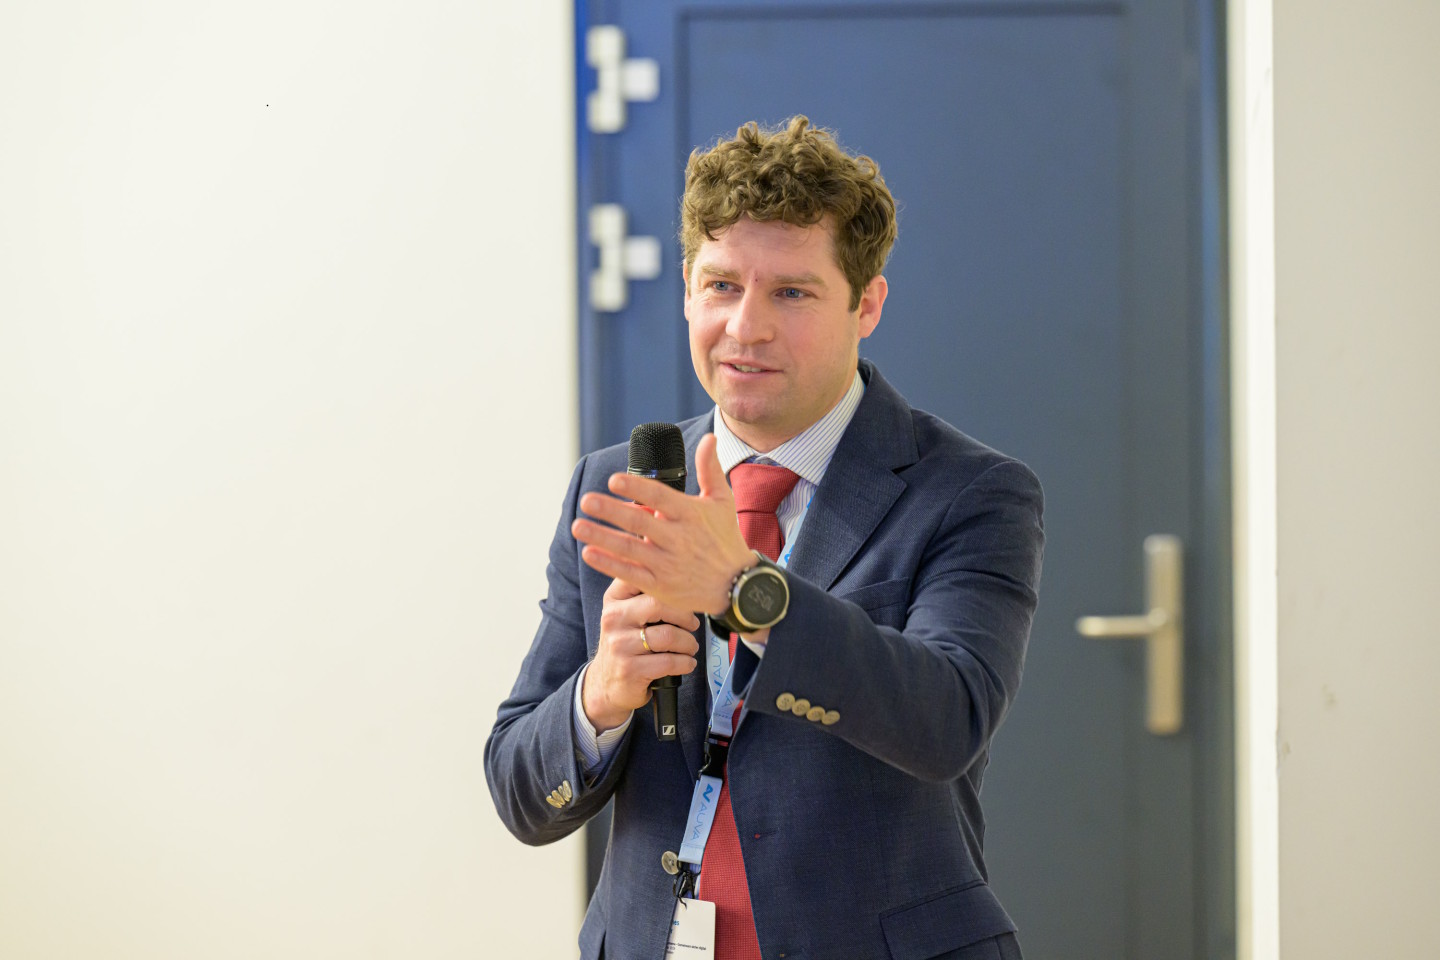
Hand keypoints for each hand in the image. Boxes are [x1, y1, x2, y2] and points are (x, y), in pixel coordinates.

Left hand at [572, 434, 755, 616]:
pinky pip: (630, 574)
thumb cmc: (725, 538)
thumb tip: (710, 436)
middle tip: (586, 500)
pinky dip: (609, 564)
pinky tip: (589, 553)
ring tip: (576, 525)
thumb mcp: (723, 501)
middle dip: (610, 511)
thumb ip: (710, 469)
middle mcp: (678, 538)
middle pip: (639, 523)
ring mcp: (668, 564)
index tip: (613, 480)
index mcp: (690, 514)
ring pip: (630, 549)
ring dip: (601, 537)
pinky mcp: (661, 585)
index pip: (659, 497)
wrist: (739, 587)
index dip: (636, 489)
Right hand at [582, 578, 701, 732]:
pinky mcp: (630, 669)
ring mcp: (619, 645)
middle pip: (659, 604)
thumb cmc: (626, 644)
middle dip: (685, 616)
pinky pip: (669, 661)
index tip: (684, 595)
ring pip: (668, 635)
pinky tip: (687, 662)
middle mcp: (613, 618)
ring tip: (691, 647)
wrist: (606, 684)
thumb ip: (644, 594)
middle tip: (693, 625)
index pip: (641, 579)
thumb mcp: (625, 614)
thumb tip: (681, 579)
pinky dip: (686, 662)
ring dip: (689, 643)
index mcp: (614, 600)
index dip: (669, 585)